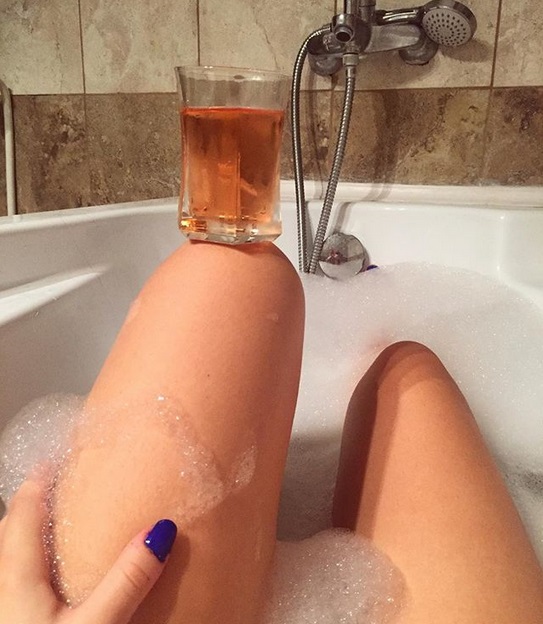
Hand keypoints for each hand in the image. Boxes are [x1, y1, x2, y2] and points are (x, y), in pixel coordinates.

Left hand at [0, 480, 176, 623]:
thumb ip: (127, 580)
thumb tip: (161, 530)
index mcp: (17, 575)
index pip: (24, 510)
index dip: (38, 480)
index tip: (54, 458)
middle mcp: (1, 585)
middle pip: (9, 530)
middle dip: (32, 506)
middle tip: (59, 489)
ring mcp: (3, 608)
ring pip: (8, 557)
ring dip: (28, 537)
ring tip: (56, 530)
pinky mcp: (11, 621)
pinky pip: (14, 583)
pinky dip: (31, 566)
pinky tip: (54, 583)